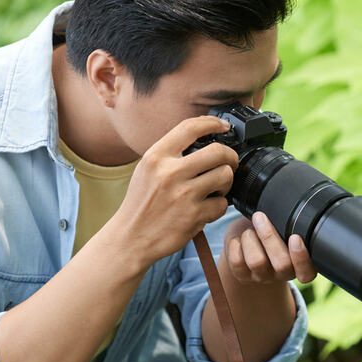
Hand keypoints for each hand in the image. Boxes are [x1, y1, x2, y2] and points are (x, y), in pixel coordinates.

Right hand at [113, 116, 239, 269]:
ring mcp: (183, 195)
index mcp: (156, 157)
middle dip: (230, 156)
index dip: (213, 124)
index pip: (190, 128)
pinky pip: (222, 204)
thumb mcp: (146, 170)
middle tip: (229, 163)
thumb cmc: (141, 204)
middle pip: (218, 151)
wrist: (131, 238)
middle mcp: (170, 173)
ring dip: (227, 182)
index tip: (224, 127)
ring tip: (217, 188)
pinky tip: (208, 208)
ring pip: (225, 176)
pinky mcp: (194, 216)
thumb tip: (202, 140)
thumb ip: (169, 154)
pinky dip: (219, 206)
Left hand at [222, 210, 317, 286]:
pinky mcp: (242, 276)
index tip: (295, 237)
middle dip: (269, 237)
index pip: (307, 273)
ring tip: (249, 229)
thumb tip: (289, 202)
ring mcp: (262, 277)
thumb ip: (289, 223)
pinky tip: (238, 238)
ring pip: (257, 262)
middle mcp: (283, 274)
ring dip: (250, 238)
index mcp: (299, 264)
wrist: (246, 237)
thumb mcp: (282, 224)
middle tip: (260, 216)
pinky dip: (235, 243)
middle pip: (282, 264)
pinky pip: (237, 262)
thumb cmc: (270, 226)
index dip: (301, 258)